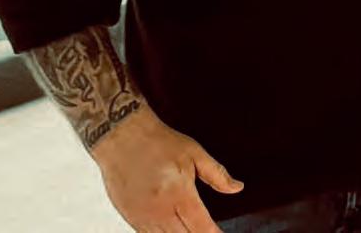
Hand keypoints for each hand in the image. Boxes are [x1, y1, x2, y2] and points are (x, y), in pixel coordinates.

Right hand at [91, 104, 242, 231]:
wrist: (123, 138)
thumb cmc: (160, 142)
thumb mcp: (195, 153)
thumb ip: (217, 174)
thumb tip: (237, 188)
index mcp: (178, 193)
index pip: (200, 226)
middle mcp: (159, 211)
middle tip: (208, 229)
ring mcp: (142, 218)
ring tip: (191, 227)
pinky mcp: (130, 219)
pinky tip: (173, 229)